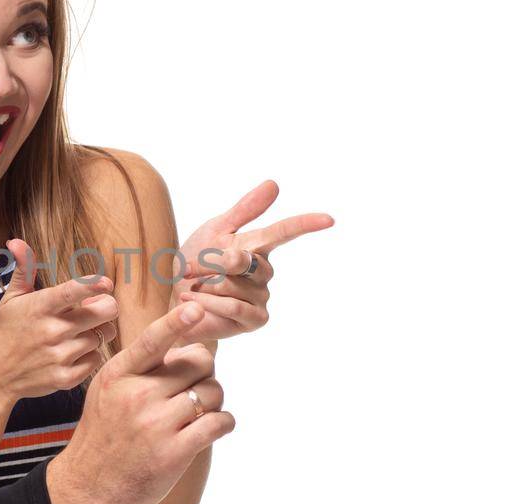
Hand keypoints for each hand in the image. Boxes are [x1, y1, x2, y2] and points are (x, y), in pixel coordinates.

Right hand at [0, 238, 117, 402]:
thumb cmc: (6, 332)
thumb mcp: (11, 299)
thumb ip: (24, 270)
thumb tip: (16, 241)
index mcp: (40, 307)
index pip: (73, 291)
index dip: (94, 285)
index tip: (105, 283)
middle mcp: (53, 331)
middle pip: (104, 312)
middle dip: (107, 307)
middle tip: (97, 308)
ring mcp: (60, 356)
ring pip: (102, 336)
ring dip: (97, 332)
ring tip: (80, 332)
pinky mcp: (66, 377)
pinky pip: (96, 360)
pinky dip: (89, 355)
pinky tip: (74, 352)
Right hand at [47, 302, 234, 503]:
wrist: (88, 484)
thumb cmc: (103, 433)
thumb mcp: (107, 389)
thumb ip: (139, 366)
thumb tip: (184, 345)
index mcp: (120, 374)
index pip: (152, 340)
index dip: (176, 322)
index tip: (195, 308)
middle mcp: (137, 395)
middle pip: (198, 363)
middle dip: (204, 373)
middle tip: (194, 388)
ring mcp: (156, 424)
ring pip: (212, 393)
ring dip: (214, 401)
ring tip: (197, 413)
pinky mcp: (174, 452)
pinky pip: (218, 423)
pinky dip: (223, 422)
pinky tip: (213, 427)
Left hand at [175, 180, 333, 343]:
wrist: (176, 300)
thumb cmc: (194, 264)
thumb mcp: (215, 231)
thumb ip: (245, 210)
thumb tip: (274, 184)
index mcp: (257, 247)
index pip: (285, 232)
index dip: (306, 224)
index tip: (328, 219)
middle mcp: (264, 272)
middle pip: (244, 261)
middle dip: (210, 263)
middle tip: (189, 268)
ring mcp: (262, 297)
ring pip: (234, 285)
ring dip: (205, 284)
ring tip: (195, 287)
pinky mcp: (256, 319)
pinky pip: (234, 306)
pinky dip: (208, 301)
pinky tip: (193, 299)